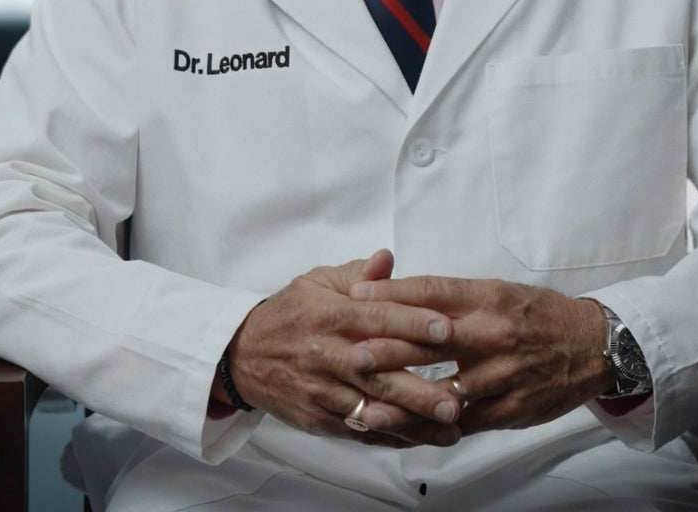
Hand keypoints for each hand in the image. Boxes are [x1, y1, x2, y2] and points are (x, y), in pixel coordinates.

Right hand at [223, 250, 462, 447]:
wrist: (242, 354)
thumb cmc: (289, 314)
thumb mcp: (317, 283)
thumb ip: (358, 275)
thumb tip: (387, 258)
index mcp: (331, 315)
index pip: (377, 318)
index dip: (412, 323)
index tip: (446, 329)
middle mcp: (328, 354)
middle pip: (378, 372)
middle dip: (418, 388)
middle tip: (456, 398)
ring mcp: (323, 390)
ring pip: (372, 408)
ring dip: (412, 421)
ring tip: (450, 428)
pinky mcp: (319, 418)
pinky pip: (359, 430)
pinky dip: (390, 437)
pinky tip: (421, 439)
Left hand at [347, 275, 611, 435]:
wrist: (593, 344)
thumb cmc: (537, 315)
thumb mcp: (497, 292)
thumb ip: (453, 298)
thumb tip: (403, 294)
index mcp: (486, 297)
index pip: (431, 292)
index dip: (391, 294)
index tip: (355, 296)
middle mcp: (491, 333)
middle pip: (431, 340)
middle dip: (387, 348)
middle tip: (350, 353)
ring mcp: (501, 374)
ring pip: (444, 390)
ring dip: (403, 400)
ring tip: (366, 406)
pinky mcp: (510, 408)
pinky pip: (465, 421)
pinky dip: (434, 427)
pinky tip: (407, 431)